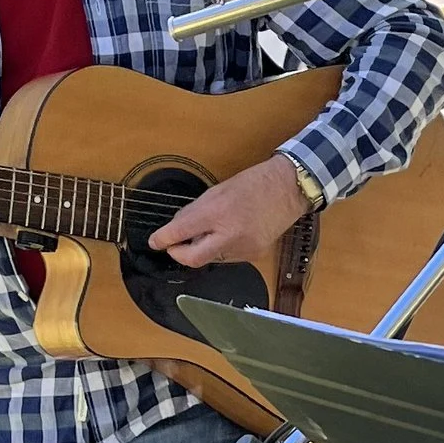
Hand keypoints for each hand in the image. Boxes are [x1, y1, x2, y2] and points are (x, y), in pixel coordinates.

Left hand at [149, 150, 308, 272]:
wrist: (289, 190)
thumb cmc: (254, 183)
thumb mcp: (218, 190)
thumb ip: (196, 210)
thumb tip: (178, 226)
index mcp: (218, 213)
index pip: (181, 232)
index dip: (163, 239)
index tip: (155, 242)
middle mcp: (230, 235)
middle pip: (192, 259)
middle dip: (179, 254)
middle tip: (173, 245)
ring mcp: (243, 248)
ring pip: (210, 258)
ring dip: (202, 248)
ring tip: (210, 230)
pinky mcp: (253, 255)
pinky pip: (227, 257)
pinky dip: (220, 248)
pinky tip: (229, 233)